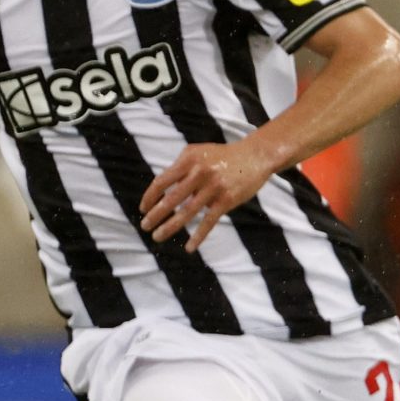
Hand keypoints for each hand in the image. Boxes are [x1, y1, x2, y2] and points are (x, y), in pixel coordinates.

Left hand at [140, 141, 275, 250]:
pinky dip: (198, 236)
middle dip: (155, 215)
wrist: (255, 156)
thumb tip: (163, 189)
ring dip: (170, 227)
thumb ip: (180, 167)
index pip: (162, 181)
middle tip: (145, 226)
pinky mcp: (227, 200)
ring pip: (187, 212)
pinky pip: (209, 221)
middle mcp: (200, 172)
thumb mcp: (199, 152)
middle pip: (171, 198)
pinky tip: (189, 248)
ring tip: (157, 237)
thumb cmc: (223, 155)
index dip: (150, 197)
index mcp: (189, 160)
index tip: (143, 208)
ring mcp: (214, 187)